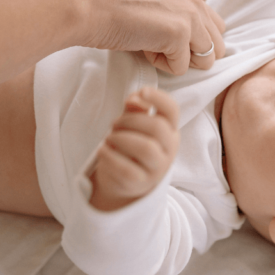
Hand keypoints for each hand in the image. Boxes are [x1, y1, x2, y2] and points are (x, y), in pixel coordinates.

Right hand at [82, 0, 224, 74]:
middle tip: (162, 48)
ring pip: (206, 59)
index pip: (215, 28)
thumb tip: (194, 48)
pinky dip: (161, 65)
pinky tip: (143, 47)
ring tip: (153, 47)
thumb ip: (178, 20)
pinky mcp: (179, 34)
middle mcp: (195, 2)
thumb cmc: (114, 10)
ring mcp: (190, 17)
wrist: (91, 6)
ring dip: (180, 61)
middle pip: (217, 46)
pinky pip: (181, 67)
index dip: (195, 43)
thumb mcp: (155, 8)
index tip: (168, 42)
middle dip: (193, 55)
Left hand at [89, 88, 179, 211]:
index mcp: (170, 131)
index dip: (159, 98)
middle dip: (131, 120)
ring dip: (121, 138)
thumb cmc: (128, 145)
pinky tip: (102, 151)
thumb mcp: (132, 124)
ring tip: (108, 139)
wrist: (120, 180)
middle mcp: (169, 150)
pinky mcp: (140, 184)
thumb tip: (136, 98)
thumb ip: (134, 109)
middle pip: (157, 127)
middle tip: (114, 124)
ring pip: (146, 148)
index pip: (172, 111)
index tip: (143, 91)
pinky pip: (127, 169)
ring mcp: (157, 169)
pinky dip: (110, 157)